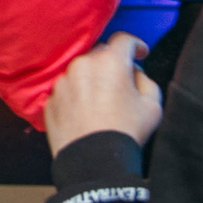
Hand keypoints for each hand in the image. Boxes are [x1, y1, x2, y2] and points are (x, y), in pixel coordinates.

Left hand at [43, 33, 163, 154]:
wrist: (93, 162)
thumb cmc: (126, 132)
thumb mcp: (153, 105)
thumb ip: (146, 80)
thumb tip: (134, 73)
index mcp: (110, 62)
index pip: (124, 39)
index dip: (135, 44)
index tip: (140, 53)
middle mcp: (83, 65)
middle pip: (100, 53)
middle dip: (112, 62)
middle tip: (120, 81)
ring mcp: (62, 82)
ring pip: (79, 70)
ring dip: (90, 78)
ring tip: (100, 100)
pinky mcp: (49, 99)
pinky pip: (65, 90)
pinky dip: (75, 95)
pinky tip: (84, 111)